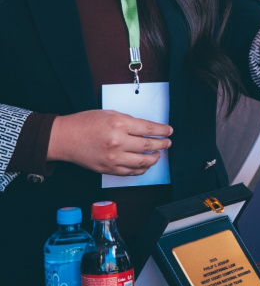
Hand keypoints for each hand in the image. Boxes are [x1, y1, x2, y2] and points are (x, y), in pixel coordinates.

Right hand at [47, 110, 171, 175]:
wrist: (64, 138)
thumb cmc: (85, 123)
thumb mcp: (110, 114)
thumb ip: (129, 121)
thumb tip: (147, 129)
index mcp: (119, 124)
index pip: (149, 129)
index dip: (163, 131)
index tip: (169, 131)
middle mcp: (118, 142)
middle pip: (148, 146)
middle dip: (162, 144)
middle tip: (167, 143)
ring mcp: (113, 158)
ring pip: (142, 162)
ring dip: (154, 159)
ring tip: (158, 154)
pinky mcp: (108, 169)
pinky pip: (130, 172)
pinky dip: (141, 169)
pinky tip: (145, 165)